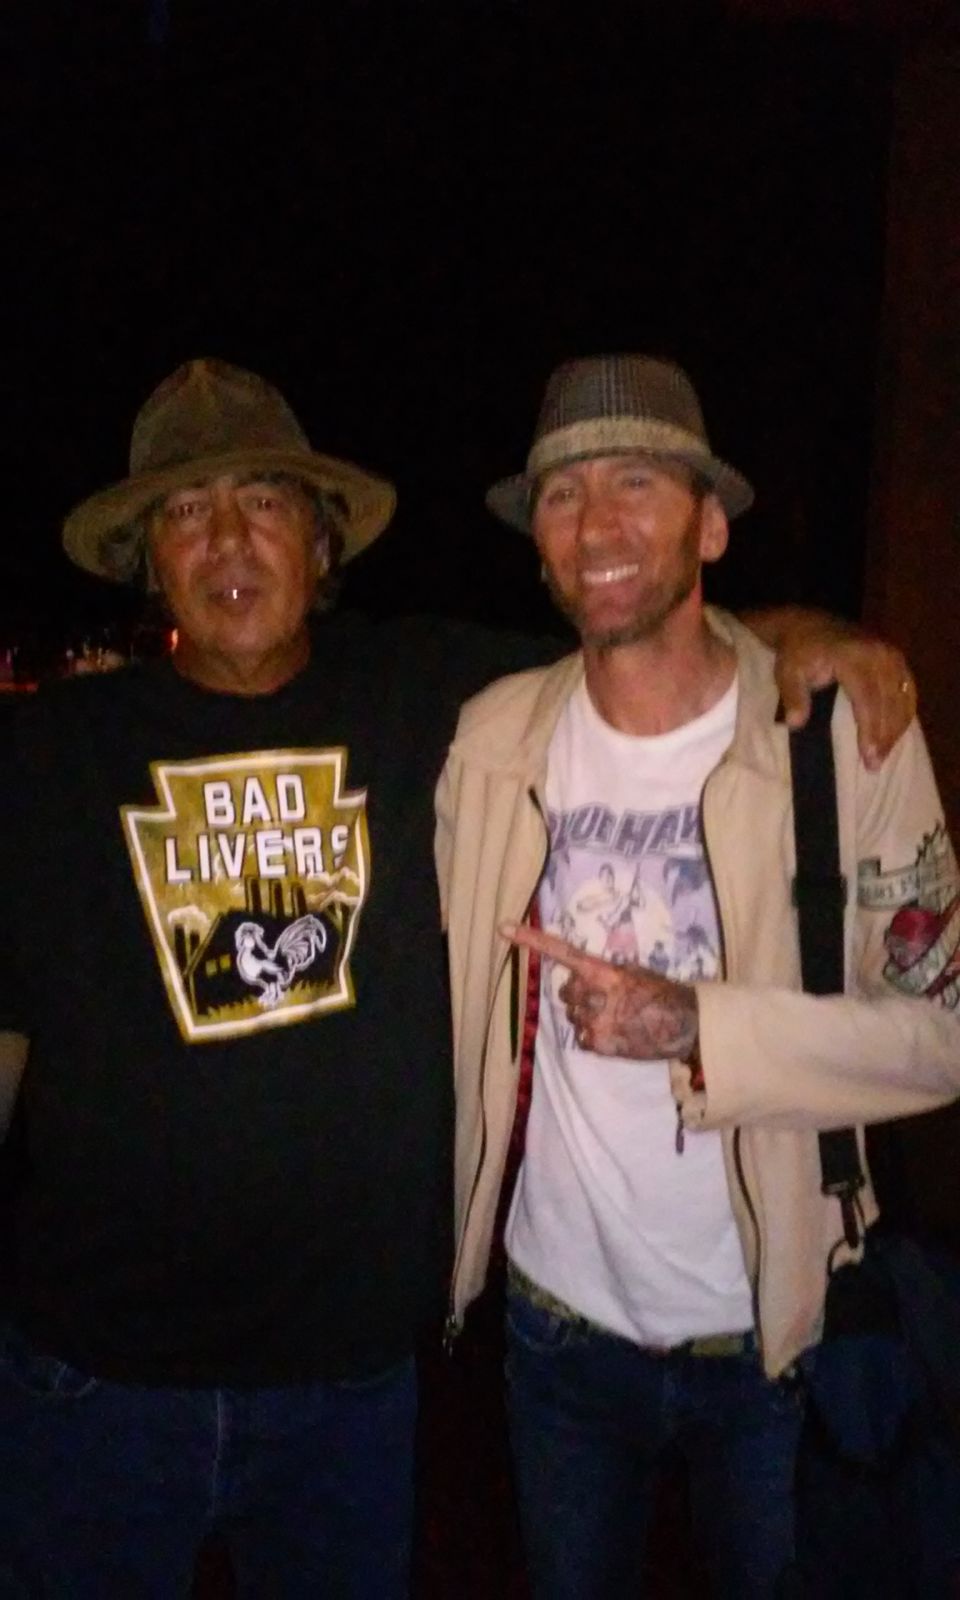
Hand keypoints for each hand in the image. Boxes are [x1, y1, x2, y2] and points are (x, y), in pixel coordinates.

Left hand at [501, 923, 698, 1061]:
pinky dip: (593, 1036)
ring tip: (616, 1017)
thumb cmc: (661, 993)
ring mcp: (593, 1021)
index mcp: (603, 971)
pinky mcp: (596, 1043)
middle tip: (606, 999)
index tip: (502, 929)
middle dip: (579, 995)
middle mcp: (593, 994)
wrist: (683, 1024)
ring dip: (588, 1015)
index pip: (561, 952)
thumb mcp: (633, 972)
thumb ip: (604, 973)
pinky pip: (581, 1037)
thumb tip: (583, 978)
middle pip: (566, 992)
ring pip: (573, 1016)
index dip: (530, 940)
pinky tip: (615, 1033)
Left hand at [751, 608, 915, 771]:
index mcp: (852, 655)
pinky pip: (907, 689)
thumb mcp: (787, 672)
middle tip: (875, 765)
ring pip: (902, 698)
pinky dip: (904, 713)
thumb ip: (793, 696)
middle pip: (888, 702)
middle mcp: (877, 653)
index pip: (867, 698)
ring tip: (883, 755)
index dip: (870, 728)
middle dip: (884, 736)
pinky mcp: (896, 658)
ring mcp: (890, 654)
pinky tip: (896, 734)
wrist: (809, 625)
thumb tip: (795, 723)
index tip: (869, 755)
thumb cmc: (797, 652)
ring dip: (896, 729)